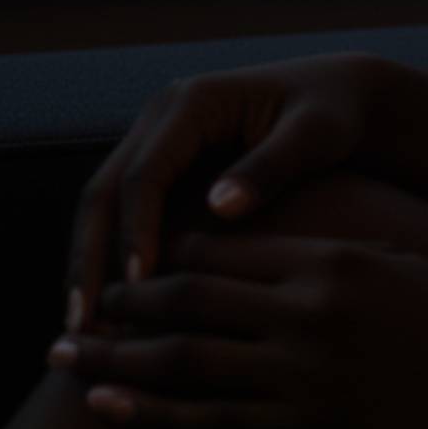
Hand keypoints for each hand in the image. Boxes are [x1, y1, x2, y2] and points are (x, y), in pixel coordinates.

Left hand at [45, 229, 427, 428]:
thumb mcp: (394, 260)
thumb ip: (327, 256)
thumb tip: (266, 259)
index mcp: (327, 259)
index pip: (219, 252)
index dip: (161, 260)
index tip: (124, 268)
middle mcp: (308, 310)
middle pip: (186, 302)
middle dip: (121, 307)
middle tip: (75, 312)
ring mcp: (307, 373)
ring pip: (183, 362)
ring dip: (114, 361)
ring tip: (64, 360)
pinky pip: (210, 423)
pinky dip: (151, 415)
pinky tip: (108, 409)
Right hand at [63, 53, 397, 333]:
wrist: (343, 95)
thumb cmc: (335, 114)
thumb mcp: (313, 135)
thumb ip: (269, 167)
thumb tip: (219, 208)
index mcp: (193, 102)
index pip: (146, 174)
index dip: (137, 231)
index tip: (140, 286)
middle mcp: (161, 117)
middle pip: (105, 192)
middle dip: (89, 260)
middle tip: (84, 327)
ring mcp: (156, 140)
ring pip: (103, 208)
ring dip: (88, 267)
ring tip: (86, 333)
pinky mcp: (163, 167)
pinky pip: (122, 216)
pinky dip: (109, 262)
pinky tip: (113, 315)